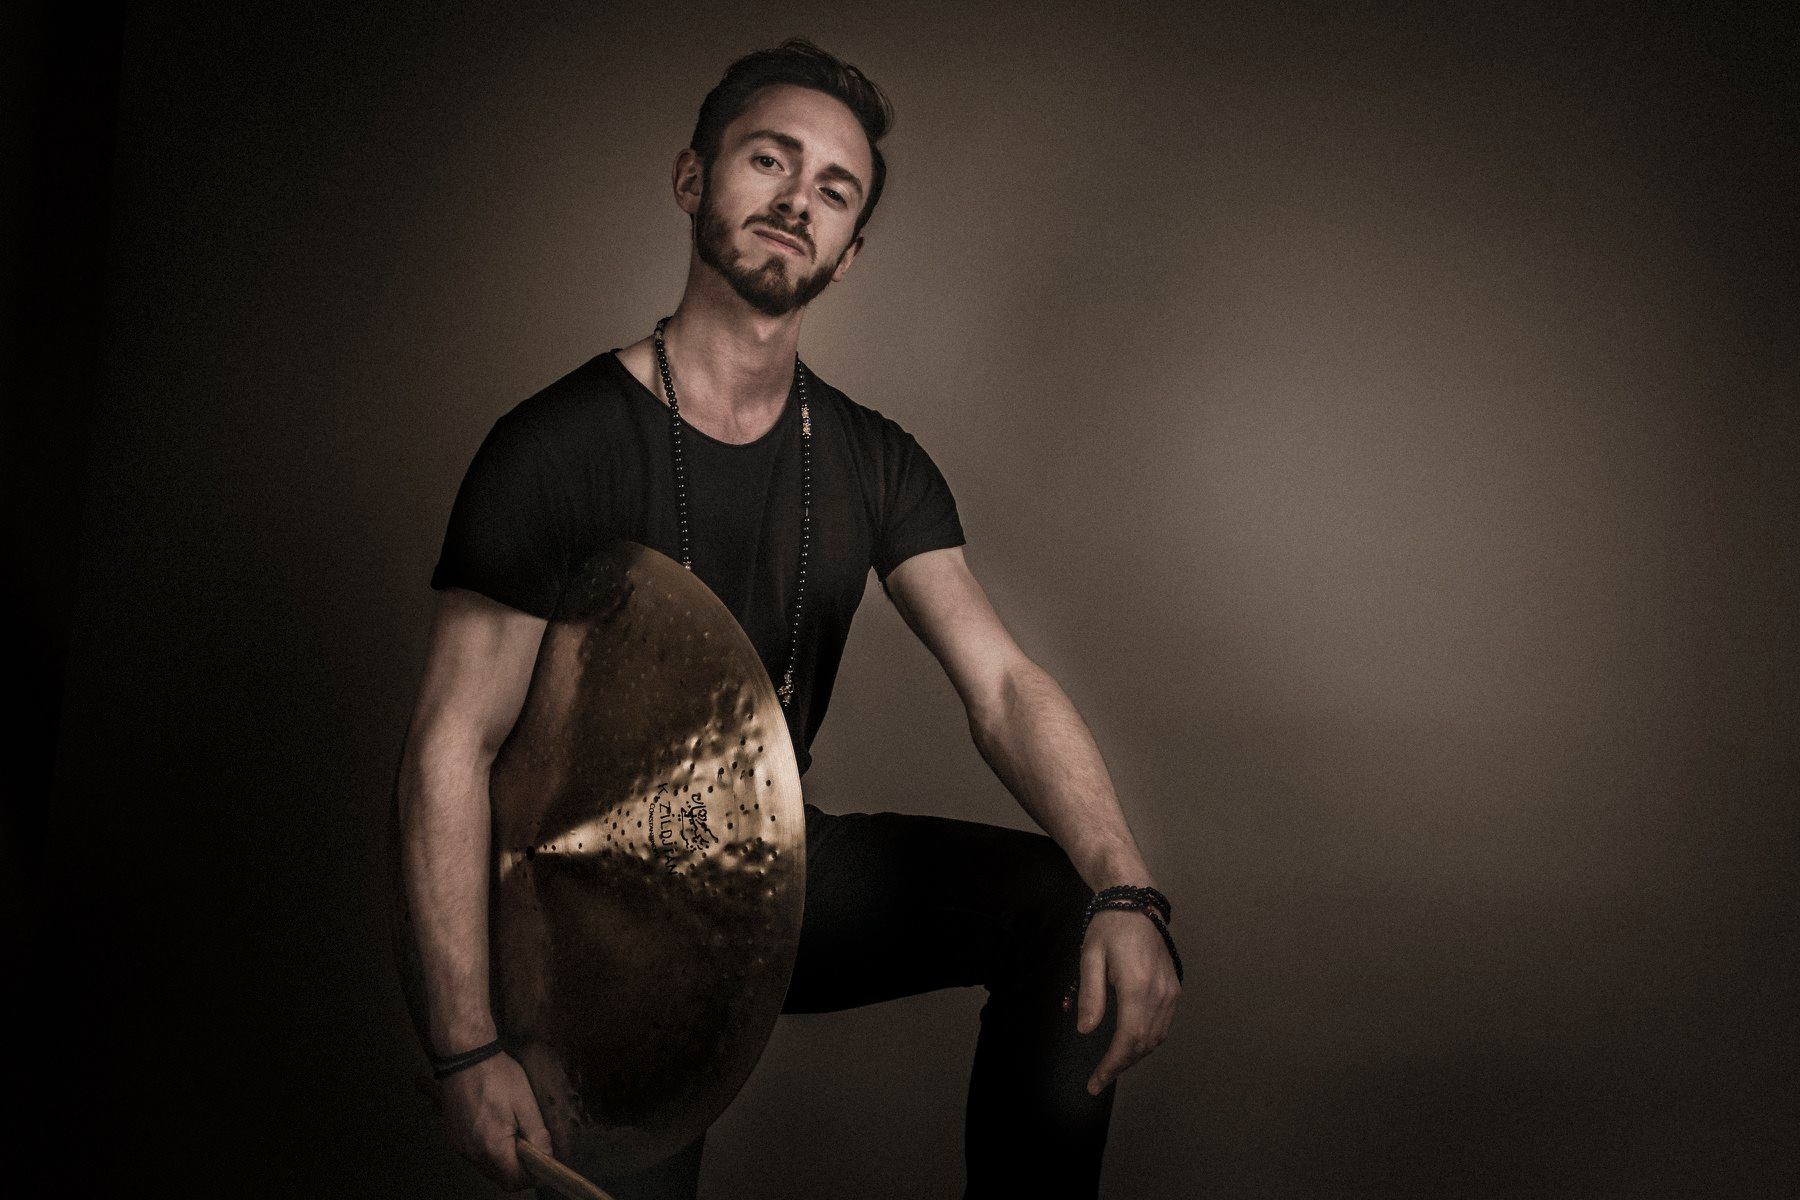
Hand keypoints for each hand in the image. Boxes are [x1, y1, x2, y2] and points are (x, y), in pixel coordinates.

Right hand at [439, 1052, 551, 1191]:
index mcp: (492, 1147)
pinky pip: (474, 1155)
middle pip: (499, 1178)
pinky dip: (487, 1150)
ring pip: (486, 1167)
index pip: (514, 1181)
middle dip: (518, 1170)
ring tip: (513, 1133)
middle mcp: (472, 1153)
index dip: (531, 1176)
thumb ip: (537, 1135)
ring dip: (502, 1160)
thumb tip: (547, 1157)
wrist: (464, 1057)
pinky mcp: (453, 1138)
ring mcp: (460, 1146)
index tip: (541, 1161)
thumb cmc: (498, 1077)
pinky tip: (495, 1127)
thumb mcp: (526, 1103)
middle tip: (530, 1147)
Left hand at [1075, 907, 1181, 1094]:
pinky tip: (1130, 1043)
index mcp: (1137, 986)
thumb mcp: (1090, 957)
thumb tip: (1086, 1031)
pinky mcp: (1174, 987)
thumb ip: (1090, 995)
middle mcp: (1160, 993)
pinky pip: (1163, 1024)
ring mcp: (1171, 991)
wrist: (1137, 901)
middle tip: (1099, 1079)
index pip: (1127, 1039)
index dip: (1112, 1065)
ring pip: (1157, 1038)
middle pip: (1144, 1044)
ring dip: (1135, 1055)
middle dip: (1121, 1065)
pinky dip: (1147, 1041)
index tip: (1095, 1082)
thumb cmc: (1109, 927)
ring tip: (1112, 1065)